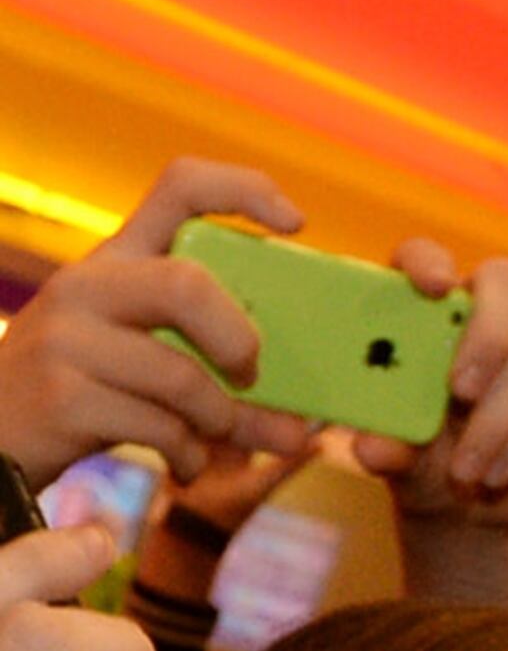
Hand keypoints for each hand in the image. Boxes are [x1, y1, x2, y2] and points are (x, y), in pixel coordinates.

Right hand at [0, 155, 303, 485]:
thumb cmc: (87, 394)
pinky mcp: (63, 398)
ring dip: (221, 421)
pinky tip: (185, 463)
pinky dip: (190, 455)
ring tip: (217, 438)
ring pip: (182, 376)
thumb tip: (301, 425)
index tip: (295, 222)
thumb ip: (211, 373)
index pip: (179, 187)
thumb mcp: (139, 359)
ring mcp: (68, 339)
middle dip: (240, 340)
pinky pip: (160, 428)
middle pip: (188, 285)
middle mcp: (86, 285)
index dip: (243, 191)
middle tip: (250, 374)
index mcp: (114, 259)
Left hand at [358, 243, 507, 592]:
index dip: (430, 263)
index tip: (433, 288)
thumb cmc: (415, 461)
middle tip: (460, 392)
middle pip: (504, 283)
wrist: (465, 505)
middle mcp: (475, 313)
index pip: (425, 256)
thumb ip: (386, 447)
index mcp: (418, 307)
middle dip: (488, 334)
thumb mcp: (392, 457)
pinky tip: (494, 476)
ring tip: (464, 473)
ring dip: (496, 420)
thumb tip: (372, 449)